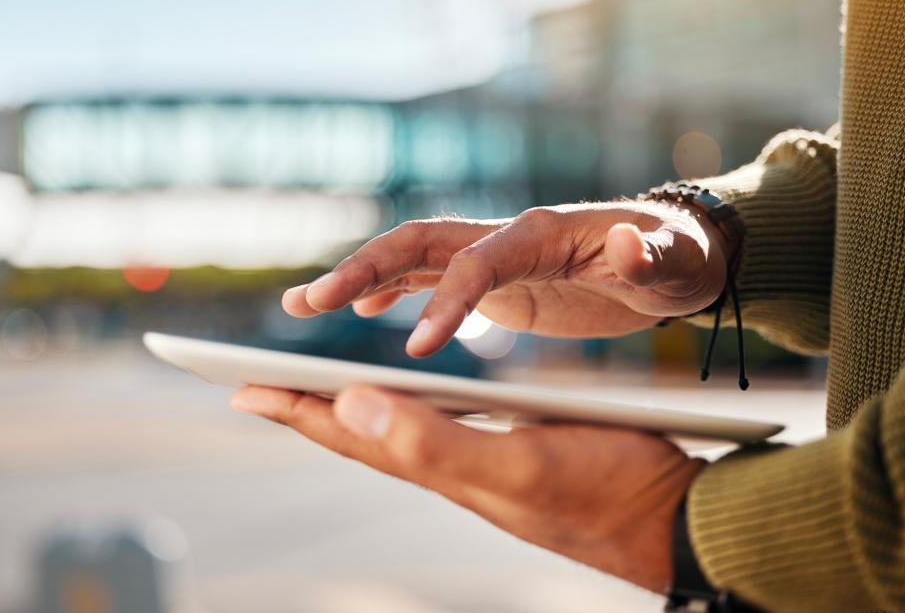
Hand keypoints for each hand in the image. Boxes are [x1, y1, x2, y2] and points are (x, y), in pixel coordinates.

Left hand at [230, 384, 705, 592]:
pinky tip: (410, 402)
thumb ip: (435, 441)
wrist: (670, 519)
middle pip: (360, 432)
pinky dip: (405, 407)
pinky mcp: (512, 451)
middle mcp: (450, 466)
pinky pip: (437, 427)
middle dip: (304, 407)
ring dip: (349, 408)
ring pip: (396, 430)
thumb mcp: (516, 466)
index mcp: (440, 467)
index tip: (235, 386)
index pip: (348, 432)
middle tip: (254, 386)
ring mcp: (481, 461)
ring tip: (317, 391)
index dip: (291, 409)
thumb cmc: (602, 493)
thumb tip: (351, 401)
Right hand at [284, 201, 730, 356]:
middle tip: (310, 302)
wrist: (676, 253)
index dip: (446, 301)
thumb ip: (649, 254)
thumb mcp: (675, 262)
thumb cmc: (679, 259)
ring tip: (304, 303)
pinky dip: (391, 290)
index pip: (478, 262)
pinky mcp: (497, 276)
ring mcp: (497, 254)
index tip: (417, 351)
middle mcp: (508, 236)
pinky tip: (363, 313)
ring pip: (413, 257)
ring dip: (359, 277)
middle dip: (364, 269)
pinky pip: (430, 277)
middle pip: (420, 243)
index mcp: (543, 233)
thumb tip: (625, 240)